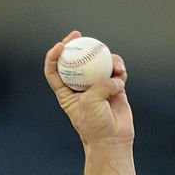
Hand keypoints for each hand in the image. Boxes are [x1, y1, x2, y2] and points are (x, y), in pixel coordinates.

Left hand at [45, 30, 133, 146]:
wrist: (112, 139)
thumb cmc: (95, 124)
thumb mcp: (90, 103)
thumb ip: (99, 85)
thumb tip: (113, 76)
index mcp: (65, 92)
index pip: (54, 71)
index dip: (53, 56)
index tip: (61, 45)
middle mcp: (80, 86)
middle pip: (75, 61)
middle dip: (75, 45)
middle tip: (79, 35)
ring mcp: (97, 85)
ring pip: (98, 63)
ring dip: (106, 59)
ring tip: (114, 65)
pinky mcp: (114, 86)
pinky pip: (116, 70)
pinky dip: (119, 69)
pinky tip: (121, 72)